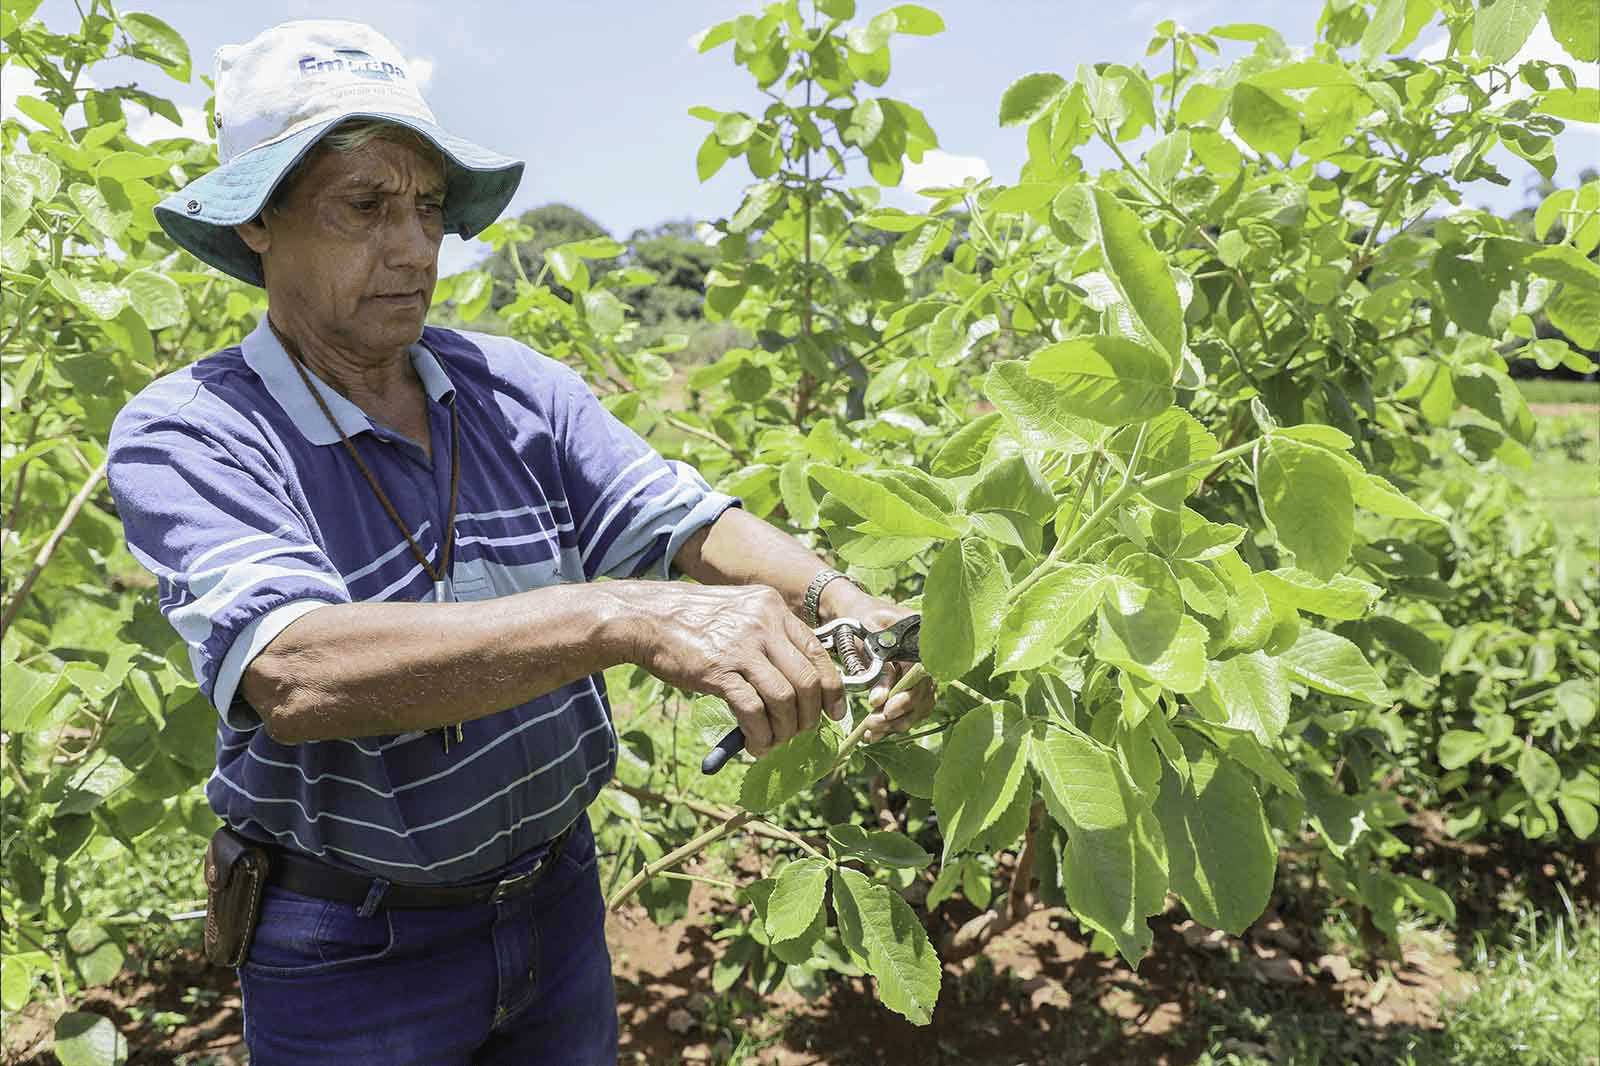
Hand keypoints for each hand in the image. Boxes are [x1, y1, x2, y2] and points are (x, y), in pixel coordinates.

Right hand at [616, 582, 845, 756]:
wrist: (646, 619)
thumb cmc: (693, 622)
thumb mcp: (740, 614)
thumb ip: (769, 638)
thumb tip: (796, 684)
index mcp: (772, 609)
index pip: (818, 652)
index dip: (832, 688)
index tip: (834, 712)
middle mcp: (764, 624)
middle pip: (807, 680)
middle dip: (810, 716)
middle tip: (800, 733)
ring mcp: (741, 647)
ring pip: (785, 699)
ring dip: (785, 731)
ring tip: (772, 743)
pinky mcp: (718, 670)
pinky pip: (753, 711)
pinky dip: (760, 735)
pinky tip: (754, 744)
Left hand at [817, 583, 934, 743]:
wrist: (849, 610)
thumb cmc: (859, 615)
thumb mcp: (868, 633)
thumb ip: (877, 665)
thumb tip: (880, 699)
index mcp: (922, 640)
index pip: (924, 674)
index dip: (909, 695)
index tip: (888, 708)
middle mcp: (926, 659)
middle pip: (922, 695)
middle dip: (899, 714)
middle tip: (874, 722)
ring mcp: (916, 674)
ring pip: (915, 707)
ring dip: (894, 723)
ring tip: (870, 731)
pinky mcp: (904, 686)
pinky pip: (904, 710)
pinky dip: (889, 723)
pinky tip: (871, 733)